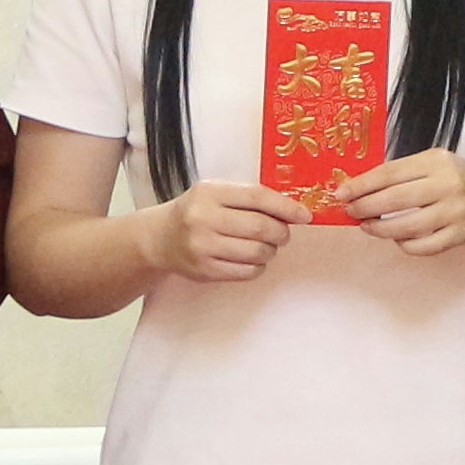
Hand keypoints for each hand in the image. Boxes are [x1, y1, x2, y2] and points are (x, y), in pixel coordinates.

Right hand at [143, 182, 310, 286]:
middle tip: (283, 233)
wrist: (160, 237)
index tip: (305, 215)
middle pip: (260, 227)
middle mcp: (203, 219)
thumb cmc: (196, 211)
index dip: (286, 207)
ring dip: (270, 250)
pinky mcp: (204, 270)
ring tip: (266, 245)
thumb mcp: (215, 193)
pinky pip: (246, 271)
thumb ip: (248, 198)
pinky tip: (251, 258)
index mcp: (209, 193)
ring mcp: (202, 247)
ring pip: (256, 252)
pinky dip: (258, 266)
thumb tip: (292, 210)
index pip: (258, 197)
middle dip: (281, 232)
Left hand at [334, 147, 464, 256]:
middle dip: (365, 207)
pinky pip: (422, 246)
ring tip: (368, 226)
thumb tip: (359, 188)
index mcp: (436, 161)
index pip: (390, 172)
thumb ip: (402, 173)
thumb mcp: (434, 164)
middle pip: (395, 199)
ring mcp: (454, 212)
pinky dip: (404, 244)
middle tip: (350, 211)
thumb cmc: (457, 178)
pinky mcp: (459, 235)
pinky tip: (398, 237)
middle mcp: (447, 185)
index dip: (361, 184)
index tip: (341, 193)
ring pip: (406, 227)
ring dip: (379, 229)